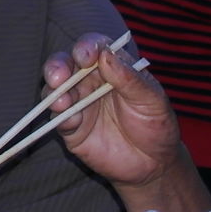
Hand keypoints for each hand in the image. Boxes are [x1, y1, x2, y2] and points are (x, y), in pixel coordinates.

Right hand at [41, 35, 210, 211]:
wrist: (153, 165)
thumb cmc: (156, 126)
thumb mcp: (152, 100)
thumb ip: (131, 79)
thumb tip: (106, 56)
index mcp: (112, 68)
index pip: (94, 47)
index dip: (86, 47)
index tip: (86, 55)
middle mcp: (90, 82)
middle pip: (65, 65)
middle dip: (58, 66)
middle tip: (59, 76)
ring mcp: (78, 105)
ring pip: (55, 90)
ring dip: (53, 92)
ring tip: (61, 102)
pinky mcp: (71, 129)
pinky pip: (58, 119)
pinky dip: (59, 116)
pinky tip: (68, 118)